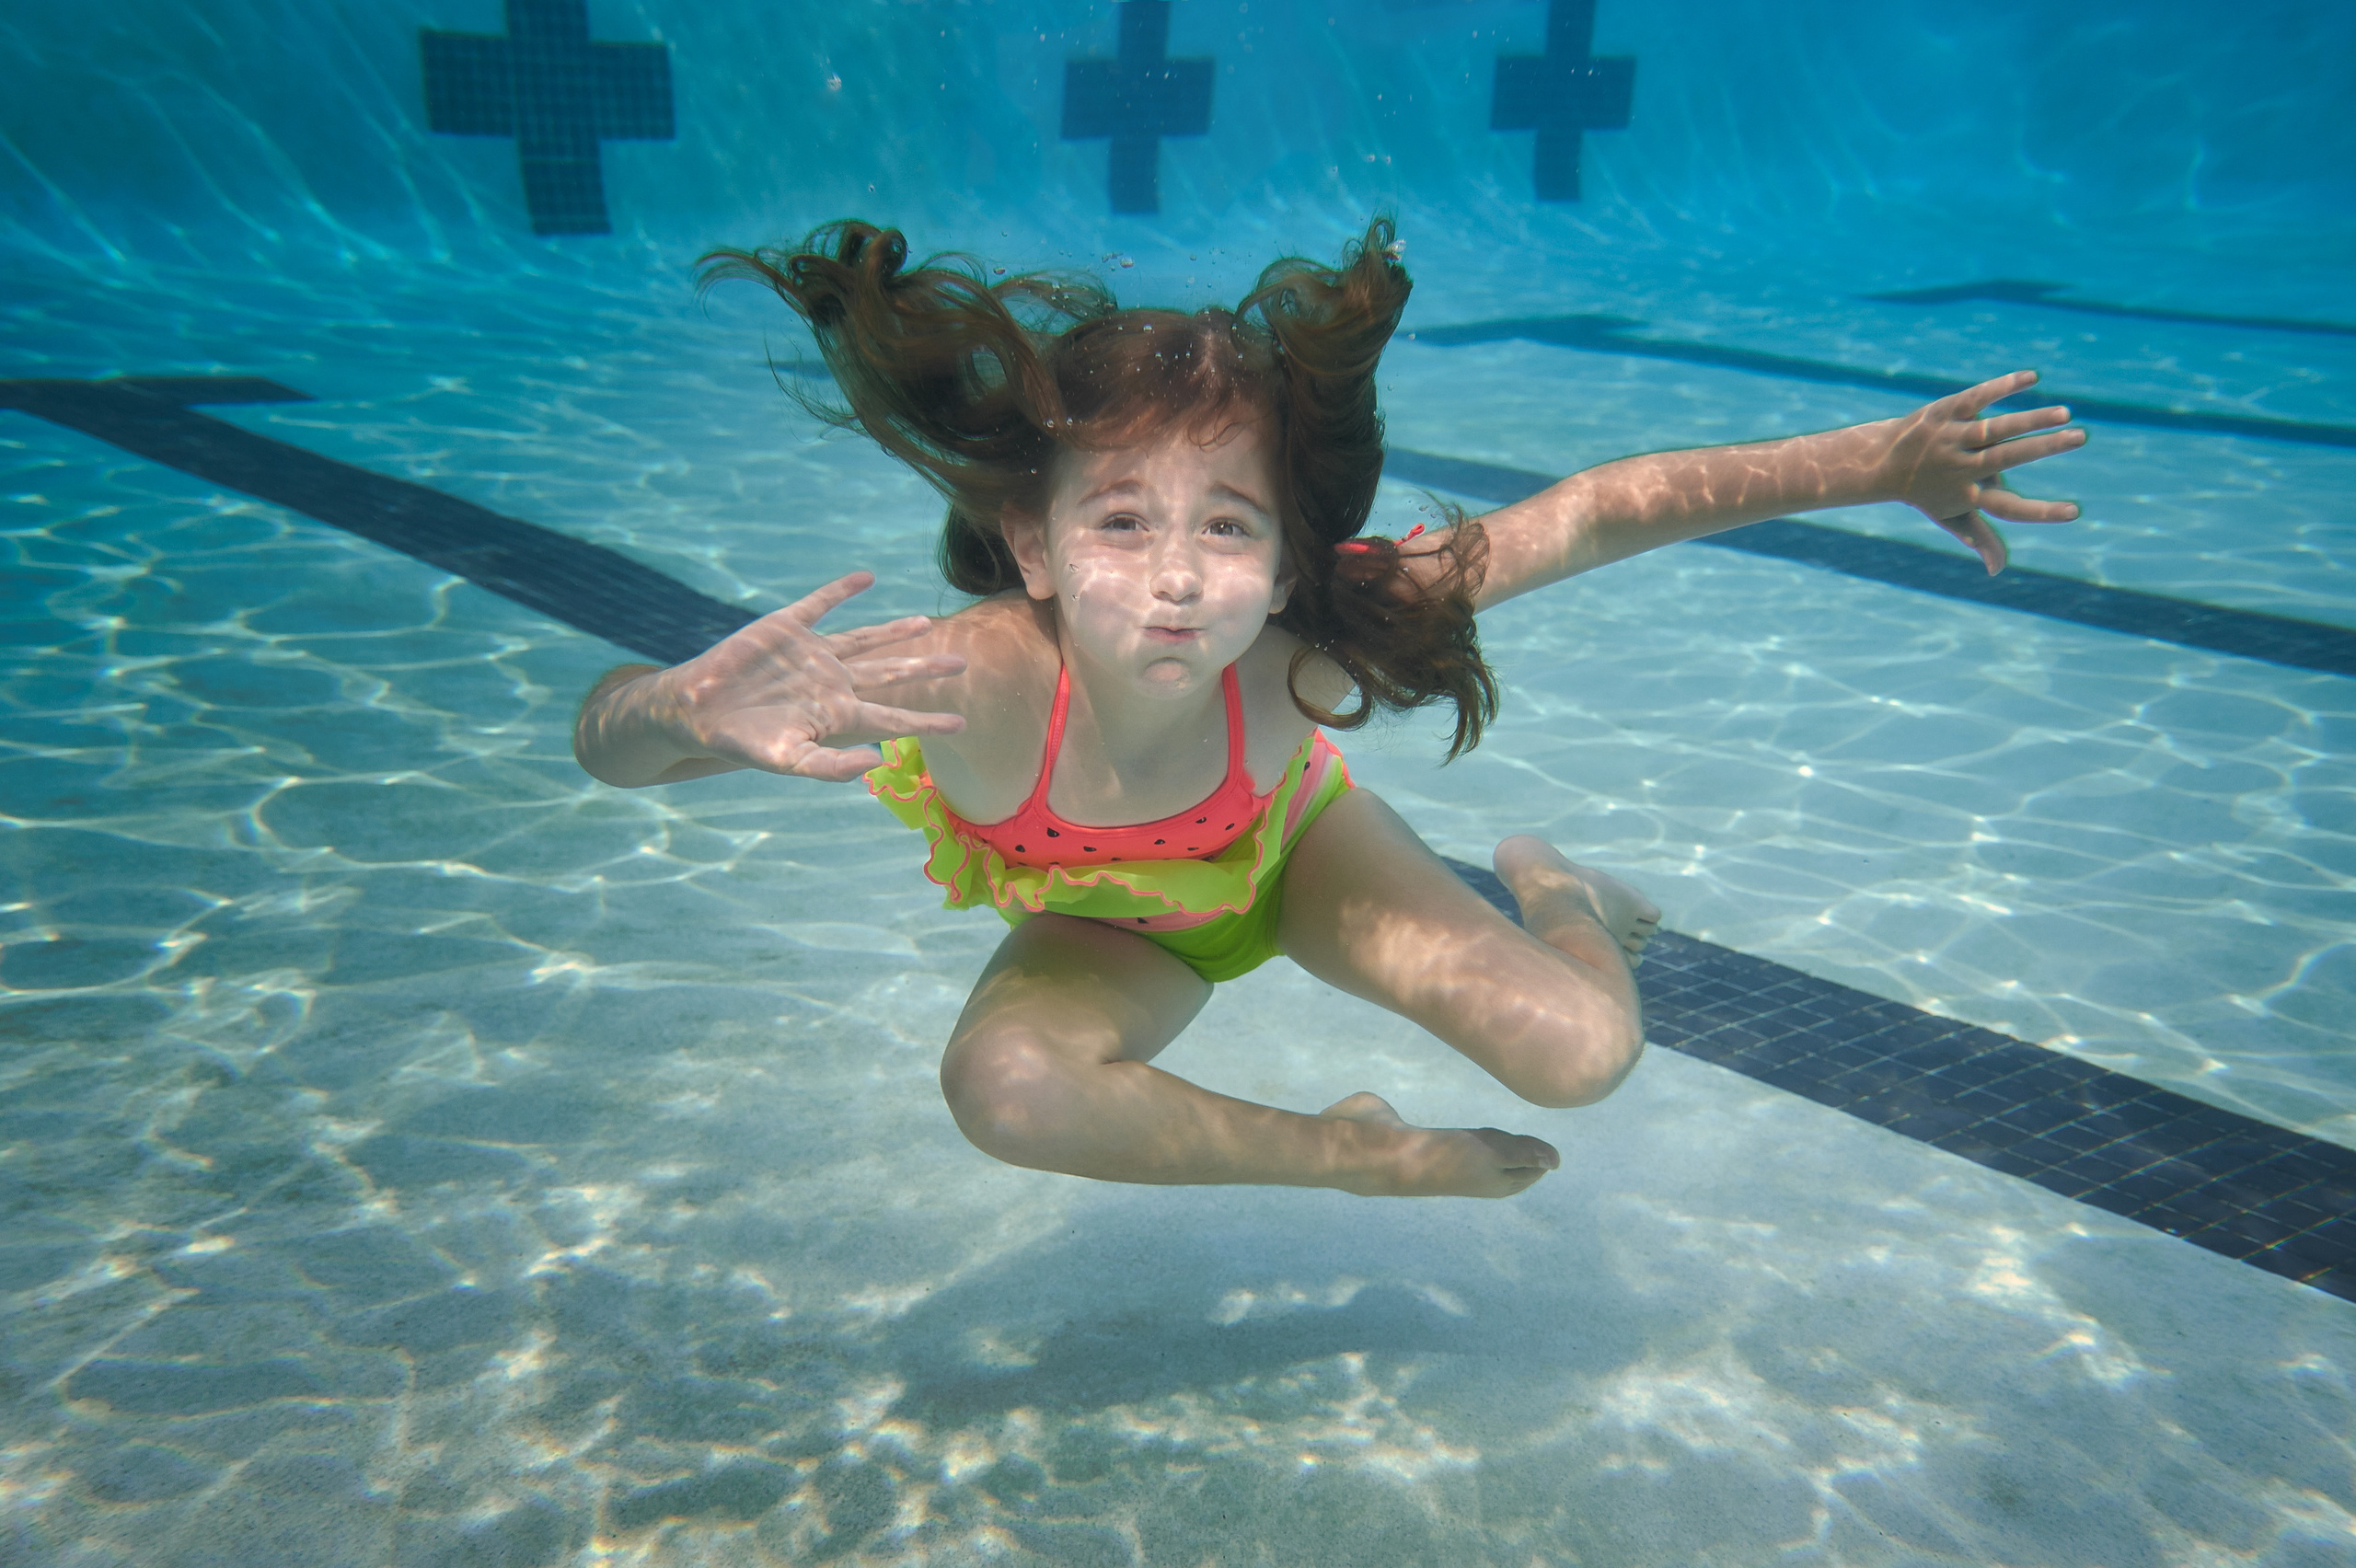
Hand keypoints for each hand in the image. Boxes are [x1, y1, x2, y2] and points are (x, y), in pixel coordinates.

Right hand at [648, 571, 965, 780]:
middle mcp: (831, 682)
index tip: (961, 724)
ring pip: (864, 639)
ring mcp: (811, 654)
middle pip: (889, 673)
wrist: (697, 712)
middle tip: (962, 664)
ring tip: (925, 622)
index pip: (893, 718)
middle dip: (924, 669)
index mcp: (838, 714)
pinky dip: (841, 590)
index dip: (927, 722)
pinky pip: (820, 604)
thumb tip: (879, 761)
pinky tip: (865, 578)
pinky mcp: (786, 629)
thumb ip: (833, 766)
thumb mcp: (790, 761)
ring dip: (895, 630)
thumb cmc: (742, 744)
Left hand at [1881, 369, 2086, 573]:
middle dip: (2043, 448)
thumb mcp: (1949, 515)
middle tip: (2080, 437)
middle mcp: (1960, 466)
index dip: (2039, 513)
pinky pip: (1977, 397)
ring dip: (2031, 419)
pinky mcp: (1946, 411)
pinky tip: (2032, 378)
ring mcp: (1952, 436)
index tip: (2074, 512)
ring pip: (1995, 427)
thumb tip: (1997, 570)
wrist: (1878, 463)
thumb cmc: (1924, 492)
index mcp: (1968, 493)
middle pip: (2006, 458)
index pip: (2008, 509)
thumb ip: (1978, 537)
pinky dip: (2002, 387)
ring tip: (2065, 414)